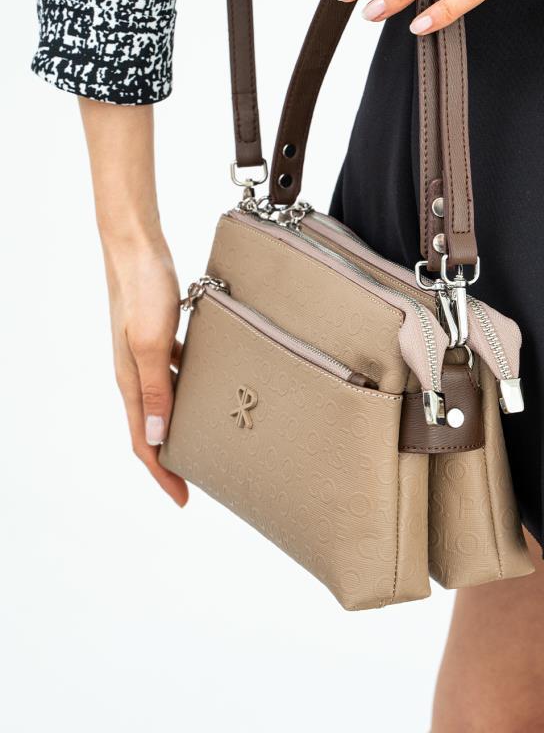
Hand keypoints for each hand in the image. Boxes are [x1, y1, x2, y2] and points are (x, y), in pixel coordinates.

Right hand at [103, 234, 187, 506]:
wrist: (136, 246)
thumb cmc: (141, 291)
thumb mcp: (150, 344)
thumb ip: (155, 390)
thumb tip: (157, 437)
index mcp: (130, 382)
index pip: (143, 442)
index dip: (162, 474)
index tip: (183, 499)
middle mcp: (135, 373)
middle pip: (153, 426)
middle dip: (174, 455)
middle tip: (202, 474)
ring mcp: (146, 353)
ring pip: (165, 399)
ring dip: (183, 421)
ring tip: (210, 435)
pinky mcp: (158, 335)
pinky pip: (174, 372)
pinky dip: (190, 386)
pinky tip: (212, 383)